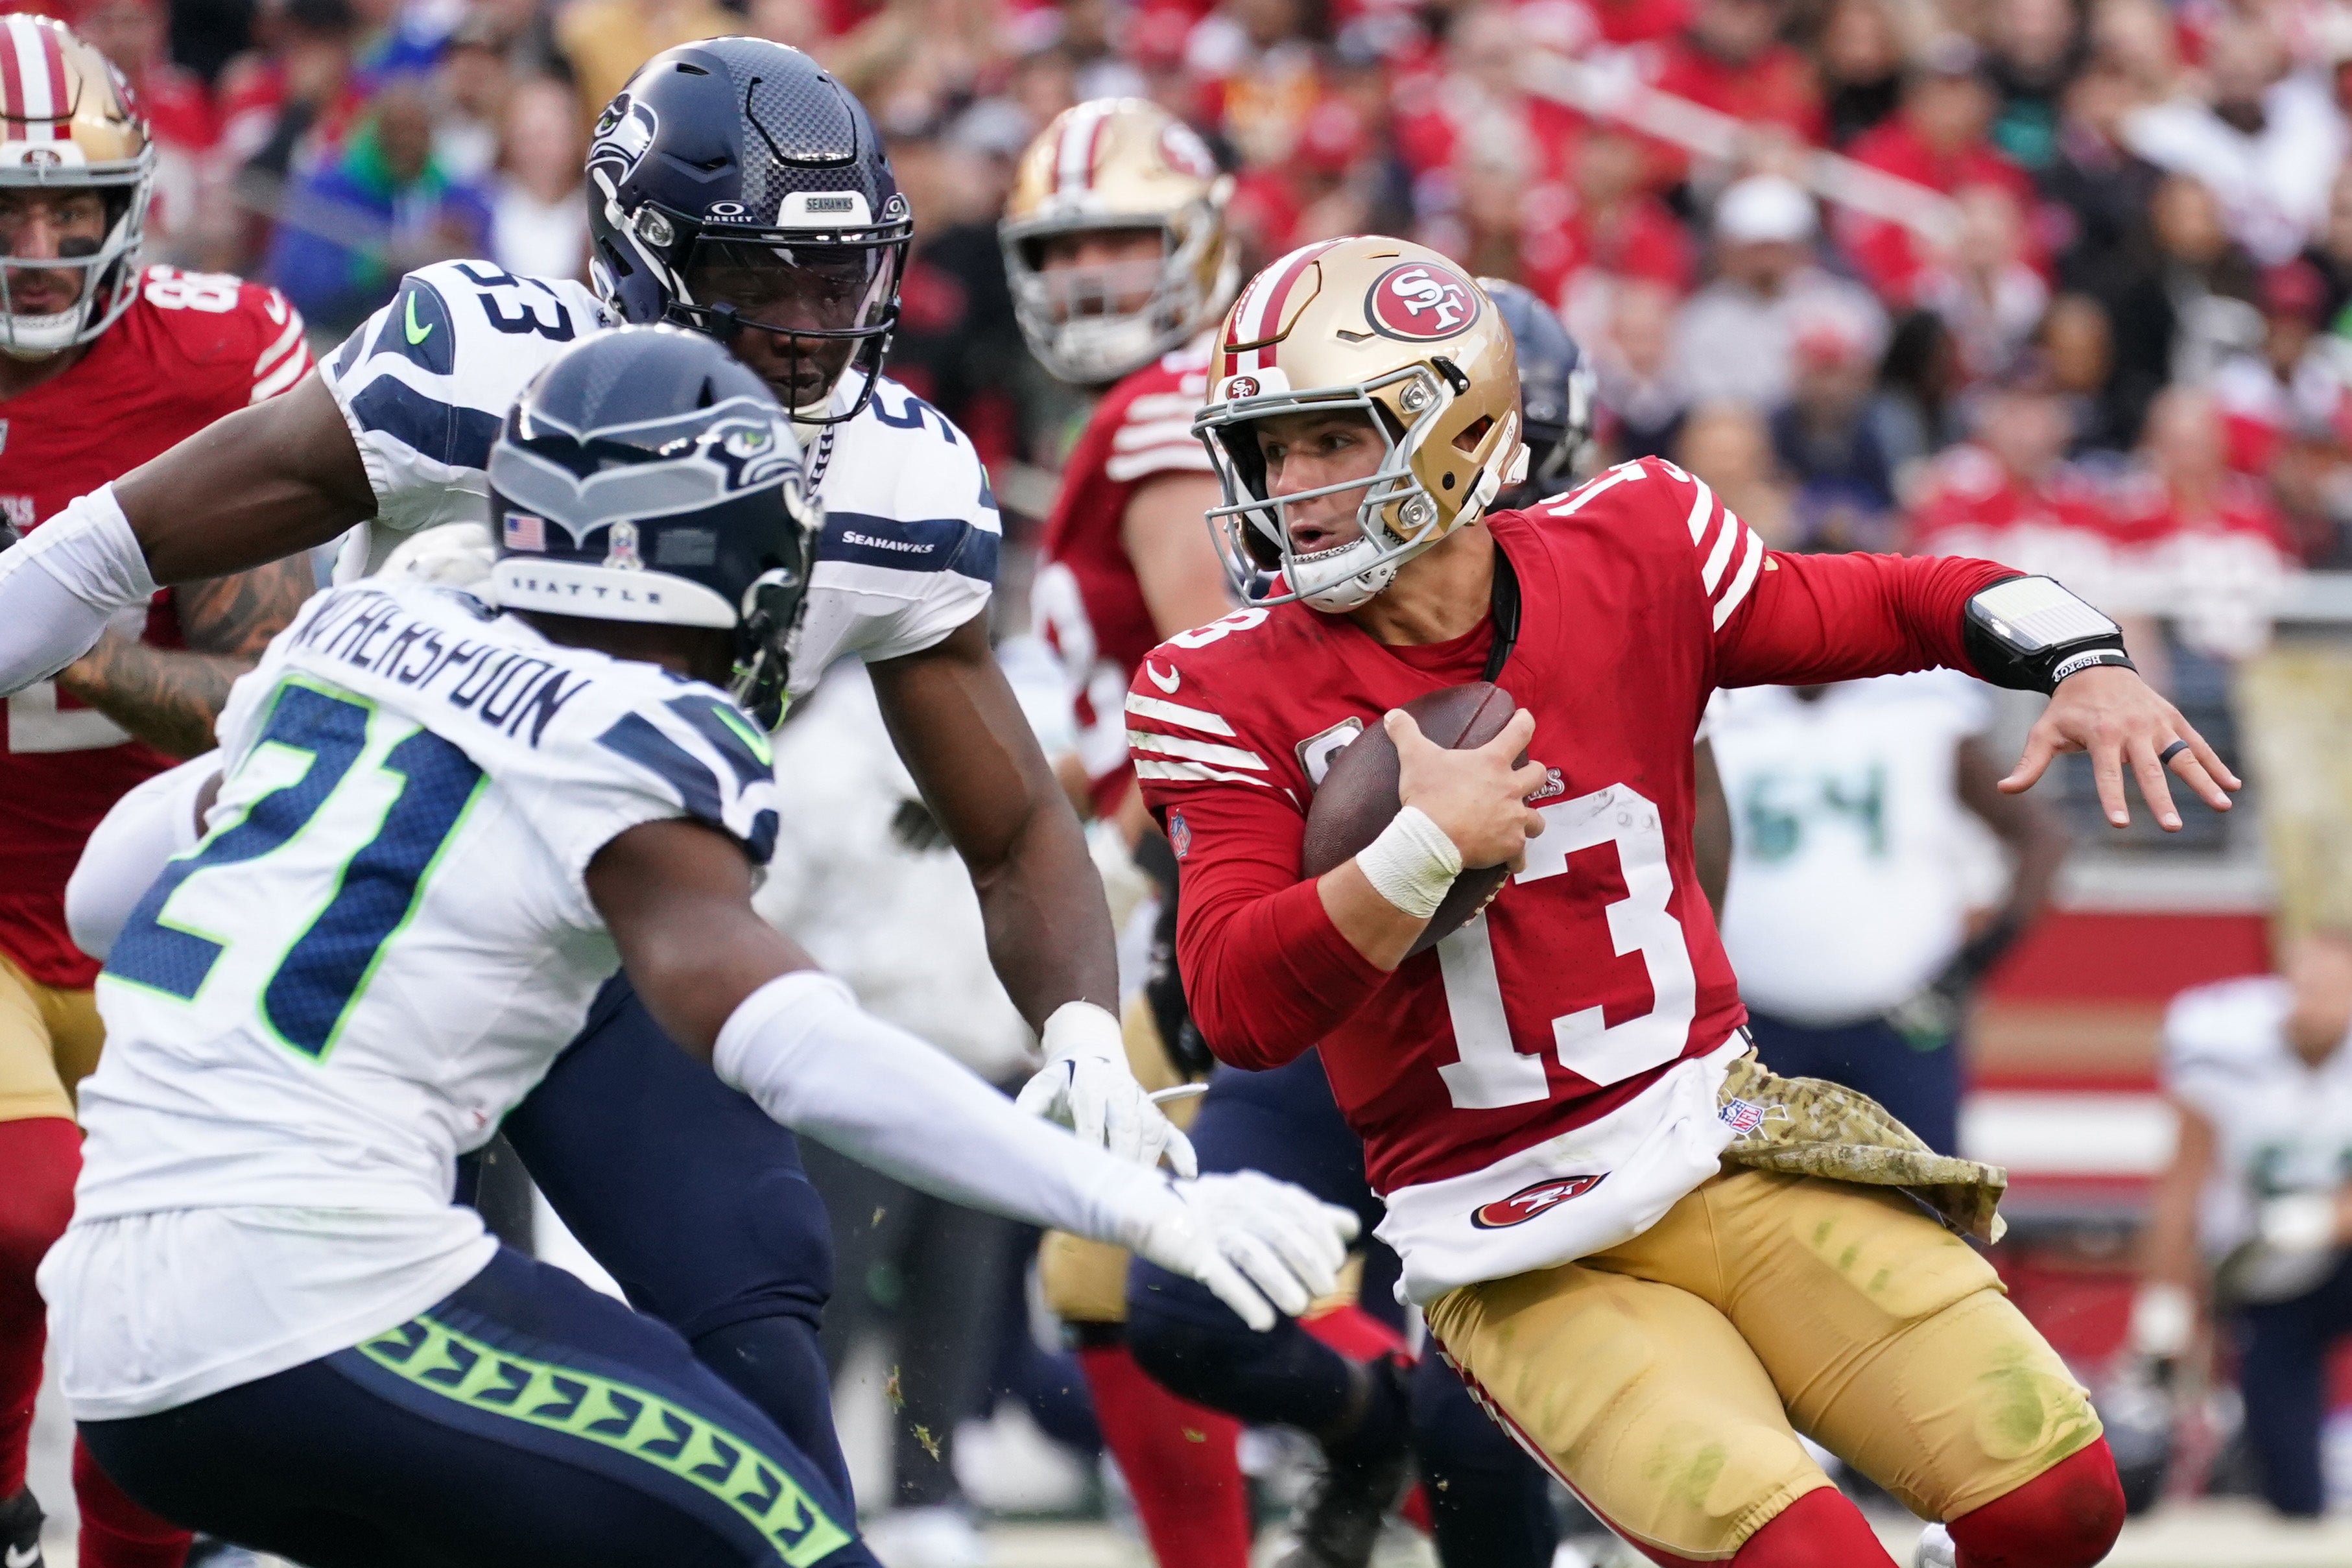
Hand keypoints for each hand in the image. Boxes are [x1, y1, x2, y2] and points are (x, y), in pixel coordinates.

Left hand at [1015, 1001, 1198, 1176]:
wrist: (1090, 1057)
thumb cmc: (1061, 1081)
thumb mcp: (1040, 1086)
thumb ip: (1028, 1105)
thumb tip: (1015, 1124)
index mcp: (1090, 1086)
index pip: (1092, 1117)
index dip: (1090, 1141)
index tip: (1086, 1169)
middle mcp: (1121, 1092)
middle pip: (1128, 1125)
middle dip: (1124, 1155)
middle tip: (1118, 1189)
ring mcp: (1142, 1103)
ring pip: (1153, 1131)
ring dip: (1148, 1161)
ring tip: (1142, 1195)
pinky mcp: (1155, 1114)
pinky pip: (1175, 1134)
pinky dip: (1184, 1154)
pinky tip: (1187, 1177)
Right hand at [1129, 1170, 1359, 1330]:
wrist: (1148, 1205)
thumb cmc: (1214, 1211)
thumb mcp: (1260, 1205)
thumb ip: (1305, 1216)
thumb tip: (1351, 1228)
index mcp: (1259, 1191)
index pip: (1303, 1211)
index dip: (1325, 1240)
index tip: (1334, 1265)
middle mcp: (1239, 1205)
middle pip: (1284, 1234)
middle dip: (1310, 1266)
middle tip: (1322, 1293)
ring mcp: (1213, 1228)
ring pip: (1256, 1256)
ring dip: (1282, 1285)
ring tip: (1298, 1310)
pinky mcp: (1191, 1252)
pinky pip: (1222, 1277)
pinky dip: (1245, 1300)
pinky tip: (1263, 1322)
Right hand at [1390, 707, 1547, 870]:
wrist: (1432, 839)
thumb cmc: (1428, 795)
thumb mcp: (1414, 757)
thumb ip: (1406, 732)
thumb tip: (1393, 715)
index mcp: (1492, 762)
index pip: (1518, 733)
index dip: (1524, 722)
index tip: (1526, 718)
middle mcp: (1510, 788)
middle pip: (1538, 775)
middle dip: (1534, 774)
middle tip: (1525, 777)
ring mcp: (1514, 818)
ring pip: (1537, 819)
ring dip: (1531, 820)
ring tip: (1522, 823)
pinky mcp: (1510, 845)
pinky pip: (1520, 855)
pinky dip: (1516, 858)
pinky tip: (1512, 861)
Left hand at [1999, 666, 2237, 830]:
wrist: (2094, 666)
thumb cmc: (2067, 708)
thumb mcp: (2044, 731)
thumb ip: (2030, 763)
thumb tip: (2004, 789)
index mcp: (2102, 734)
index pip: (2106, 773)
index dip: (2112, 798)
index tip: (2120, 823)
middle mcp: (2133, 729)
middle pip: (2150, 770)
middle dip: (2161, 799)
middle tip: (2172, 827)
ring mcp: (2157, 724)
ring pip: (2183, 756)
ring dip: (2204, 781)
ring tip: (2223, 805)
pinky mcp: (2173, 719)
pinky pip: (2197, 744)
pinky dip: (2216, 763)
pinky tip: (2233, 784)